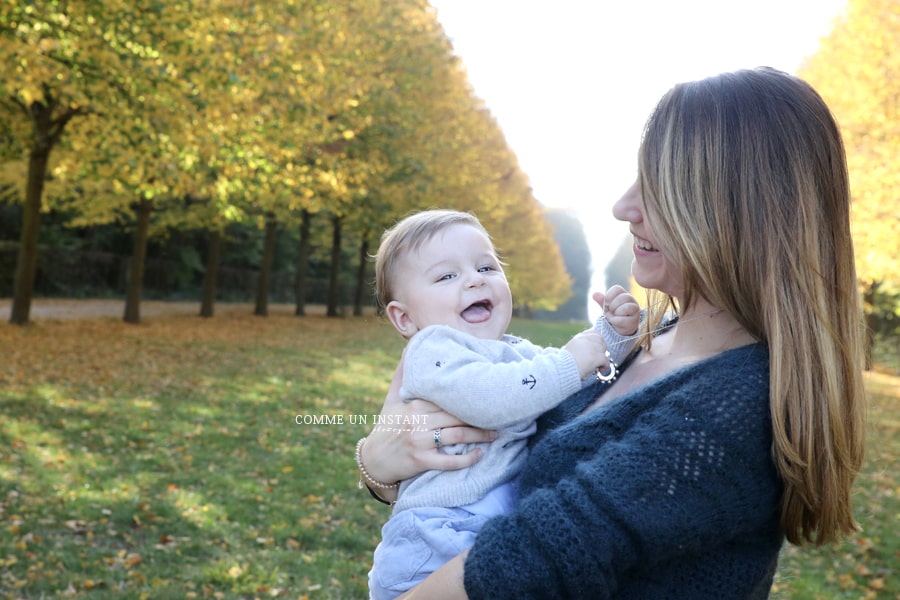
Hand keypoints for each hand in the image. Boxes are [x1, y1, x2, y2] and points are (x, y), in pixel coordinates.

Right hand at [361, 359, 496, 487]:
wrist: (373, 459)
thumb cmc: (387, 425)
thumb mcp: (391, 399)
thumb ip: (401, 374)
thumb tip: (409, 348)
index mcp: (414, 405)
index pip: (446, 397)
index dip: (467, 394)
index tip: (485, 391)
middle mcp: (417, 422)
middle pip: (456, 416)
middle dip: (479, 415)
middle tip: (499, 414)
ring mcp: (419, 442)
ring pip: (456, 436)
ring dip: (479, 435)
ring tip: (495, 433)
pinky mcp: (421, 461)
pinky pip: (448, 461)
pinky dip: (466, 459)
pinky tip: (480, 454)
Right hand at [563, 329, 609, 379]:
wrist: (561, 370)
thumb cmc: (563, 364)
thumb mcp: (570, 351)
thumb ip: (579, 348)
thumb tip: (588, 354)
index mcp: (578, 339)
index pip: (593, 332)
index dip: (597, 340)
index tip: (596, 347)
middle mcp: (585, 340)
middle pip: (600, 339)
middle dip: (601, 348)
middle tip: (599, 357)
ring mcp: (591, 348)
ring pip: (604, 349)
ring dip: (603, 356)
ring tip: (599, 364)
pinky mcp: (596, 357)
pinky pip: (606, 360)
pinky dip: (605, 366)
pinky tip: (601, 370)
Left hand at [593, 285, 640, 335]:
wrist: (619, 328)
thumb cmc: (614, 314)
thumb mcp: (606, 307)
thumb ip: (601, 300)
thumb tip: (594, 294)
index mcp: (624, 294)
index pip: (617, 289)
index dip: (609, 296)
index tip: (607, 303)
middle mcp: (631, 300)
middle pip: (622, 297)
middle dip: (612, 306)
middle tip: (611, 311)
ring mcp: (635, 310)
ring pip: (626, 308)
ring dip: (615, 313)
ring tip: (614, 316)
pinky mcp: (634, 321)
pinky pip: (622, 320)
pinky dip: (615, 321)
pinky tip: (615, 322)